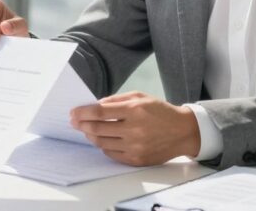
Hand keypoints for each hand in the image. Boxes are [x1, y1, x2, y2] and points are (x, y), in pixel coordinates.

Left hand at [70, 91, 200, 165]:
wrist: (182, 131)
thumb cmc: (159, 111)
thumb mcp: (139, 97)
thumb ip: (116, 100)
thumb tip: (94, 105)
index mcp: (134, 110)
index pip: (100, 112)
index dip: (83, 112)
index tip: (73, 113)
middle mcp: (134, 129)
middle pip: (98, 129)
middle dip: (82, 124)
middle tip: (74, 121)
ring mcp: (135, 146)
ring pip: (102, 142)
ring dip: (90, 135)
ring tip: (87, 130)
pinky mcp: (137, 159)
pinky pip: (112, 154)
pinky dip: (103, 146)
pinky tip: (101, 139)